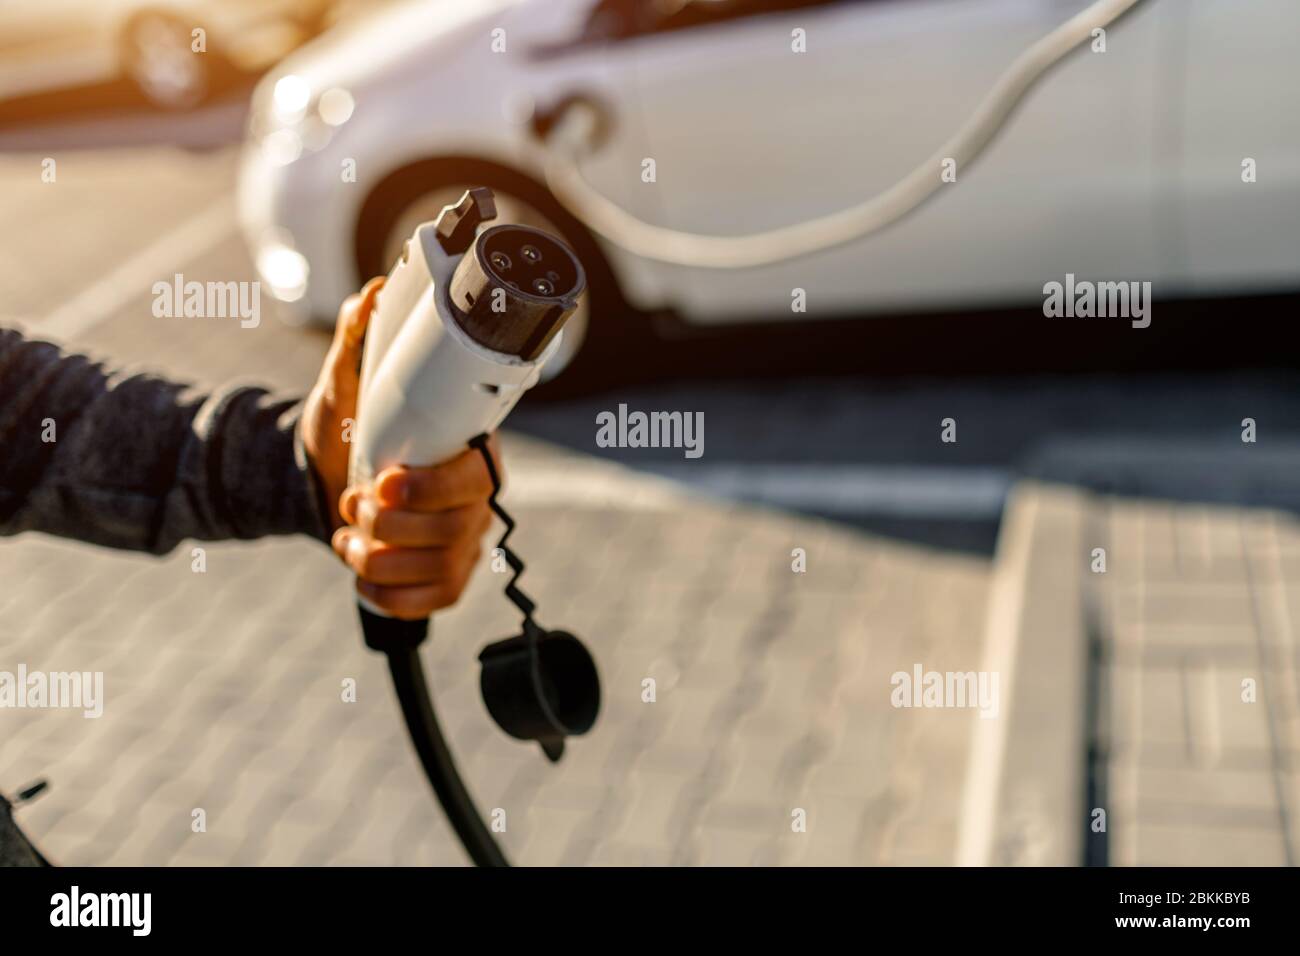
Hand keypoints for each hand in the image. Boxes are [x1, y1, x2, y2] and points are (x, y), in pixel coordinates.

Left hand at [299, 277, 502, 618]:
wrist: (322, 479)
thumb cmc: (346, 428)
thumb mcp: (343, 383)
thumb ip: (357, 338)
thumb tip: (374, 293)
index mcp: (468, 449)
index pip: (475, 476)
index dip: (431, 487)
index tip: (380, 480)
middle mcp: (476, 499)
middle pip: (457, 528)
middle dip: (392, 524)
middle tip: (352, 502)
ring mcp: (463, 542)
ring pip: (441, 569)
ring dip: (381, 560)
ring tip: (348, 535)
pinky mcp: (444, 579)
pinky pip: (433, 602)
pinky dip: (390, 596)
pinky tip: (362, 573)